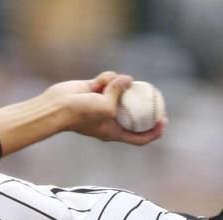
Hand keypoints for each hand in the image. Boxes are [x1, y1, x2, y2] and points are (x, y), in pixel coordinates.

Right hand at [46, 72, 166, 145]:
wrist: (58, 105)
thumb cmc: (82, 113)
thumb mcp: (106, 106)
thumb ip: (119, 93)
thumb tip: (128, 79)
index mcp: (115, 132)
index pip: (139, 138)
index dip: (154, 132)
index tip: (164, 122)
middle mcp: (111, 119)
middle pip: (134, 114)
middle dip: (144, 104)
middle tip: (155, 95)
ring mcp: (104, 104)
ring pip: (121, 91)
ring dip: (118, 84)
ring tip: (107, 85)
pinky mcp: (96, 91)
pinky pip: (109, 81)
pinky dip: (106, 78)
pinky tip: (97, 81)